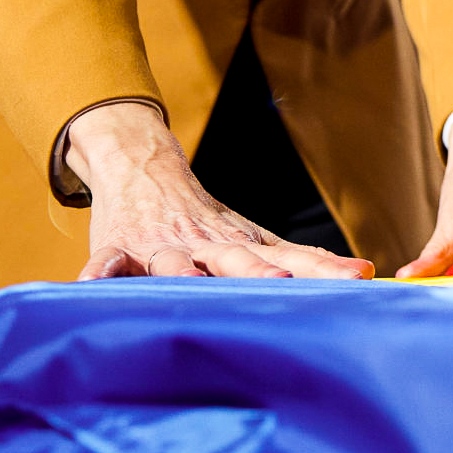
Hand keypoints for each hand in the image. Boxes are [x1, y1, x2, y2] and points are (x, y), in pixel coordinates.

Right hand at [66, 100, 372, 281]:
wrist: (143, 168)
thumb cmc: (205, 222)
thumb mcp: (254, 238)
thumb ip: (301, 259)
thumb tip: (361, 273)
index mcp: (243, 247)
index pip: (292, 258)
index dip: (323, 269)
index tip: (358, 276)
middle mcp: (208, 246)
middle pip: (238, 259)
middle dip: (259, 272)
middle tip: (283, 280)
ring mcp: (162, 246)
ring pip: (171, 261)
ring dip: (180, 271)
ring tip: (187, 280)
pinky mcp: (120, 248)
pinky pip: (108, 262)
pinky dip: (100, 271)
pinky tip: (91, 283)